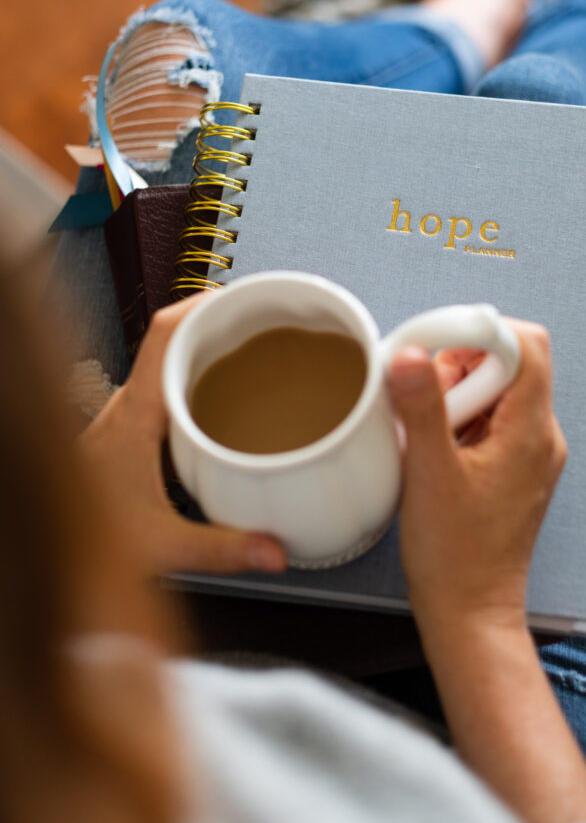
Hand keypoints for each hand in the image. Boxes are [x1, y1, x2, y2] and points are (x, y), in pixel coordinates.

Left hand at [78, 297, 286, 576]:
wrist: (47, 537)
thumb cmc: (83, 534)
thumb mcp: (159, 545)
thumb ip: (220, 549)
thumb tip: (274, 552)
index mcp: (136, 412)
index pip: (164, 333)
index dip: (204, 305)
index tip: (242, 297)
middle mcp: (130, 403)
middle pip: (173, 338)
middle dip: (219, 323)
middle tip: (263, 321)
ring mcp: (130, 413)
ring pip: (170, 361)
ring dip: (208, 349)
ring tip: (254, 350)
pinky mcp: (134, 428)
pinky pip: (169, 384)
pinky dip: (199, 377)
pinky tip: (226, 398)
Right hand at [388, 319, 566, 633]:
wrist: (468, 611)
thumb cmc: (454, 553)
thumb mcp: (430, 472)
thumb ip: (422, 407)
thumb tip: (410, 352)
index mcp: (531, 431)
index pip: (526, 345)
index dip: (481, 334)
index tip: (438, 349)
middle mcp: (539, 437)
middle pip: (508, 364)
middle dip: (459, 369)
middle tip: (426, 402)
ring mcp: (528, 454)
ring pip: (494, 392)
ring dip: (454, 397)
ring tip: (427, 434)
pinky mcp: (511, 470)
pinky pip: (489, 422)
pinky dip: (457, 422)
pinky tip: (432, 450)